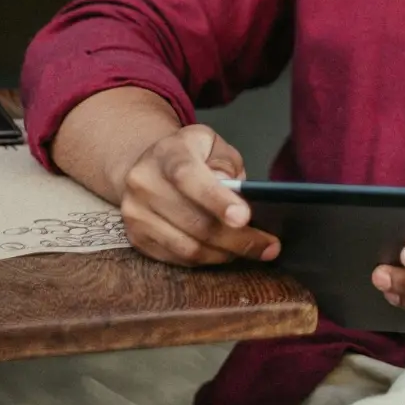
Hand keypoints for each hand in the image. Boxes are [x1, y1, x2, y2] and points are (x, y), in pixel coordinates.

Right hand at [117, 124, 280, 267]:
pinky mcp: (136, 238)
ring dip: (225, 254)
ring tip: (252, 250)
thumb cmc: (189, 155)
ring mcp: (136, 213)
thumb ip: (226, 164)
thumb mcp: (211, 144)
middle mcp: (144, 183)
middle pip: (194, 221)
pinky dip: (207, 259)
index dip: (217, 200)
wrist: (146, 166)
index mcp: (167, 153)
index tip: (244, 217)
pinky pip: (178, 259)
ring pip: (188, 247)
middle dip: (237, 238)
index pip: (189, 177)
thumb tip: (236, 195)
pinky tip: (225, 253)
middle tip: (269, 246)